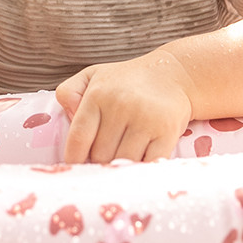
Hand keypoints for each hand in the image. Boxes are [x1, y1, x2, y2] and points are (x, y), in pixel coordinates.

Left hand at [55, 50, 193, 163]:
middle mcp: (120, 105)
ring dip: (121, 167)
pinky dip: (142, 169)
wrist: (173, 74)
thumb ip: (69, 91)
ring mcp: (145, 119)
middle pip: (100, 155)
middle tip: (104, 159)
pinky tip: (140, 163)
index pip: (79, 137)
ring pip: (123, 162)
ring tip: (121, 160)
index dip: (74, 158)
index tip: (76, 167)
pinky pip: (148, 164)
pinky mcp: (167, 131)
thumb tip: (69, 116)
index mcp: (98, 94)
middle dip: (100, 162)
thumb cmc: (127, 80)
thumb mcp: (93, 75)